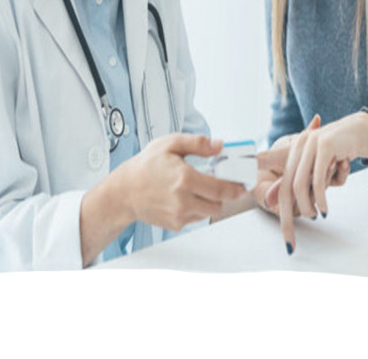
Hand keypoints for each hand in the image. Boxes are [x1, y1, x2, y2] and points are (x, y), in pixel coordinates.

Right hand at [119, 133, 246, 231]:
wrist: (125, 191)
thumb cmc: (146, 166)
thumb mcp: (170, 144)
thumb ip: (197, 143)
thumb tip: (219, 145)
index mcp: (184, 178)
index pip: (221, 188)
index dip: (235, 187)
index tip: (242, 184)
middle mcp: (183, 200)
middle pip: (219, 204)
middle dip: (223, 194)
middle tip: (221, 183)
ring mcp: (179, 214)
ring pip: (208, 212)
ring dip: (210, 201)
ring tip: (199, 188)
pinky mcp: (175, 224)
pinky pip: (196, 218)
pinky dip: (197, 208)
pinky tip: (185, 196)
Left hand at [258, 113, 367, 253]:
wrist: (358, 131)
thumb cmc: (335, 152)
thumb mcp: (315, 169)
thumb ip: (297, 182)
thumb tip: (270, 199)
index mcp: (289, 152)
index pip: (274, 180)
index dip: (264, 197)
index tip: (264, 219)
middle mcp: (295, 147)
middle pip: (284, 188)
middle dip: (286, 219)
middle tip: (291, 242)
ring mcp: (308, 145)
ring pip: (299, 185)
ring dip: (307, 206)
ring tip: (316, 214)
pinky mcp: (324, 146)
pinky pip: (318, 178)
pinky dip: (320, 197)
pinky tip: (324, 209)